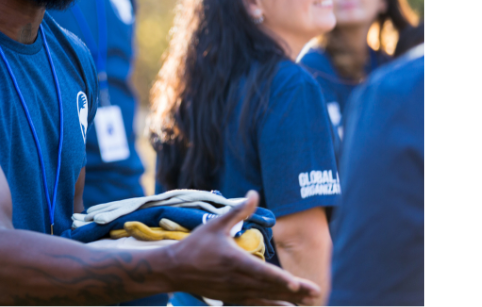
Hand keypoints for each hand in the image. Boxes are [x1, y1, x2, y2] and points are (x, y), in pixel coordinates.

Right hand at [165, 191, 319, 304]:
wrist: (174, 269)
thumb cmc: (195, 244)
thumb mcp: (216, 224)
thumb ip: (238, 211)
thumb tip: (254, 193)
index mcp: (233, 260)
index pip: (261, 272)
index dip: (280, 279)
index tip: (296, 284)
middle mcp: (236, 279)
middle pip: (269, 287)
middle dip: (294, 291)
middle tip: (315, 292)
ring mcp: (234, 291)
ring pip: (265, 297)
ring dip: (287, 300)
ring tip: (309, 301)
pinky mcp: (231, 298)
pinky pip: (256, 303)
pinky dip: (271, 305)